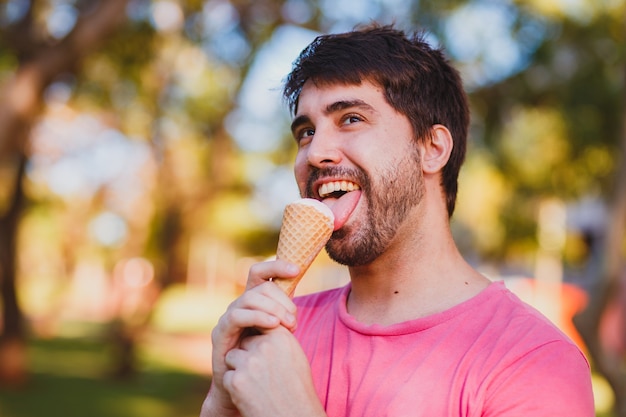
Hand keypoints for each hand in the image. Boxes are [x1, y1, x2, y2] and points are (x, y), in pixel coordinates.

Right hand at [200, 259, 300, 415]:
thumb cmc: (267, 358)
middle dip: (282, 299)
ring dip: (273, 308)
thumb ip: (288, 314)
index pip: (261, 272)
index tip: (297, 269)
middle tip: (294, 320)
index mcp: (254, 300)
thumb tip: (315, 298)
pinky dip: (257, 317)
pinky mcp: (220, 332)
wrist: (246, 386)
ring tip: (289, 324)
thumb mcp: (281, 332)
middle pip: (261, 286)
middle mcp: (240, 304)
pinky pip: (237, 316)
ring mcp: (228, 316)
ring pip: (249, 298)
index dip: (277, 265)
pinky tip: (273, 325)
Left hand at [223, 325, 325, 416]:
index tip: (267, 354)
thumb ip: (278, 337)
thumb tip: (266, 323)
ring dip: (241, 370)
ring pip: (233, 357)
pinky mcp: (237, 380)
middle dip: (249, 355)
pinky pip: (229, 376)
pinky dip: (236, 387)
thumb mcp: (294, 356)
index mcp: (281, 338)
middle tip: (264, 374)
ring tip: (258, 385)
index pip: (260, 325)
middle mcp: (265, 347)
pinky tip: (252, 396)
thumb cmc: (296, 387)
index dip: (261, 341)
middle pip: (245, 341)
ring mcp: (250, 363)